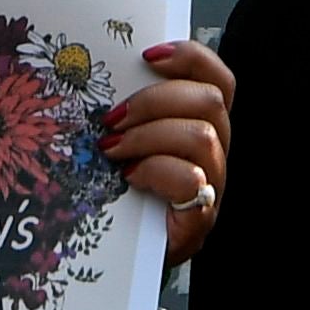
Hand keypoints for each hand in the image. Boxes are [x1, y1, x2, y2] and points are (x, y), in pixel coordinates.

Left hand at [116, 43, 232, 265]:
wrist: (121, 256)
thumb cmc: (122, 194)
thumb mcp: (124, 141)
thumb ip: (126, 109)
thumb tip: (92, 67)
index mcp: (201, 124)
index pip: (217, 77)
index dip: (190, 57)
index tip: (147, 54)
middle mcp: (215, 152)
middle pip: (211, 101)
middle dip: (155, 100)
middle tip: (112, 118)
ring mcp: (213, 185)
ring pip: (203, 137)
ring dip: (149, 136)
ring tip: (112, 149)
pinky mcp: (201, 218)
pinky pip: (192, 182)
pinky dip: (156, 171)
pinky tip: (129, 177)